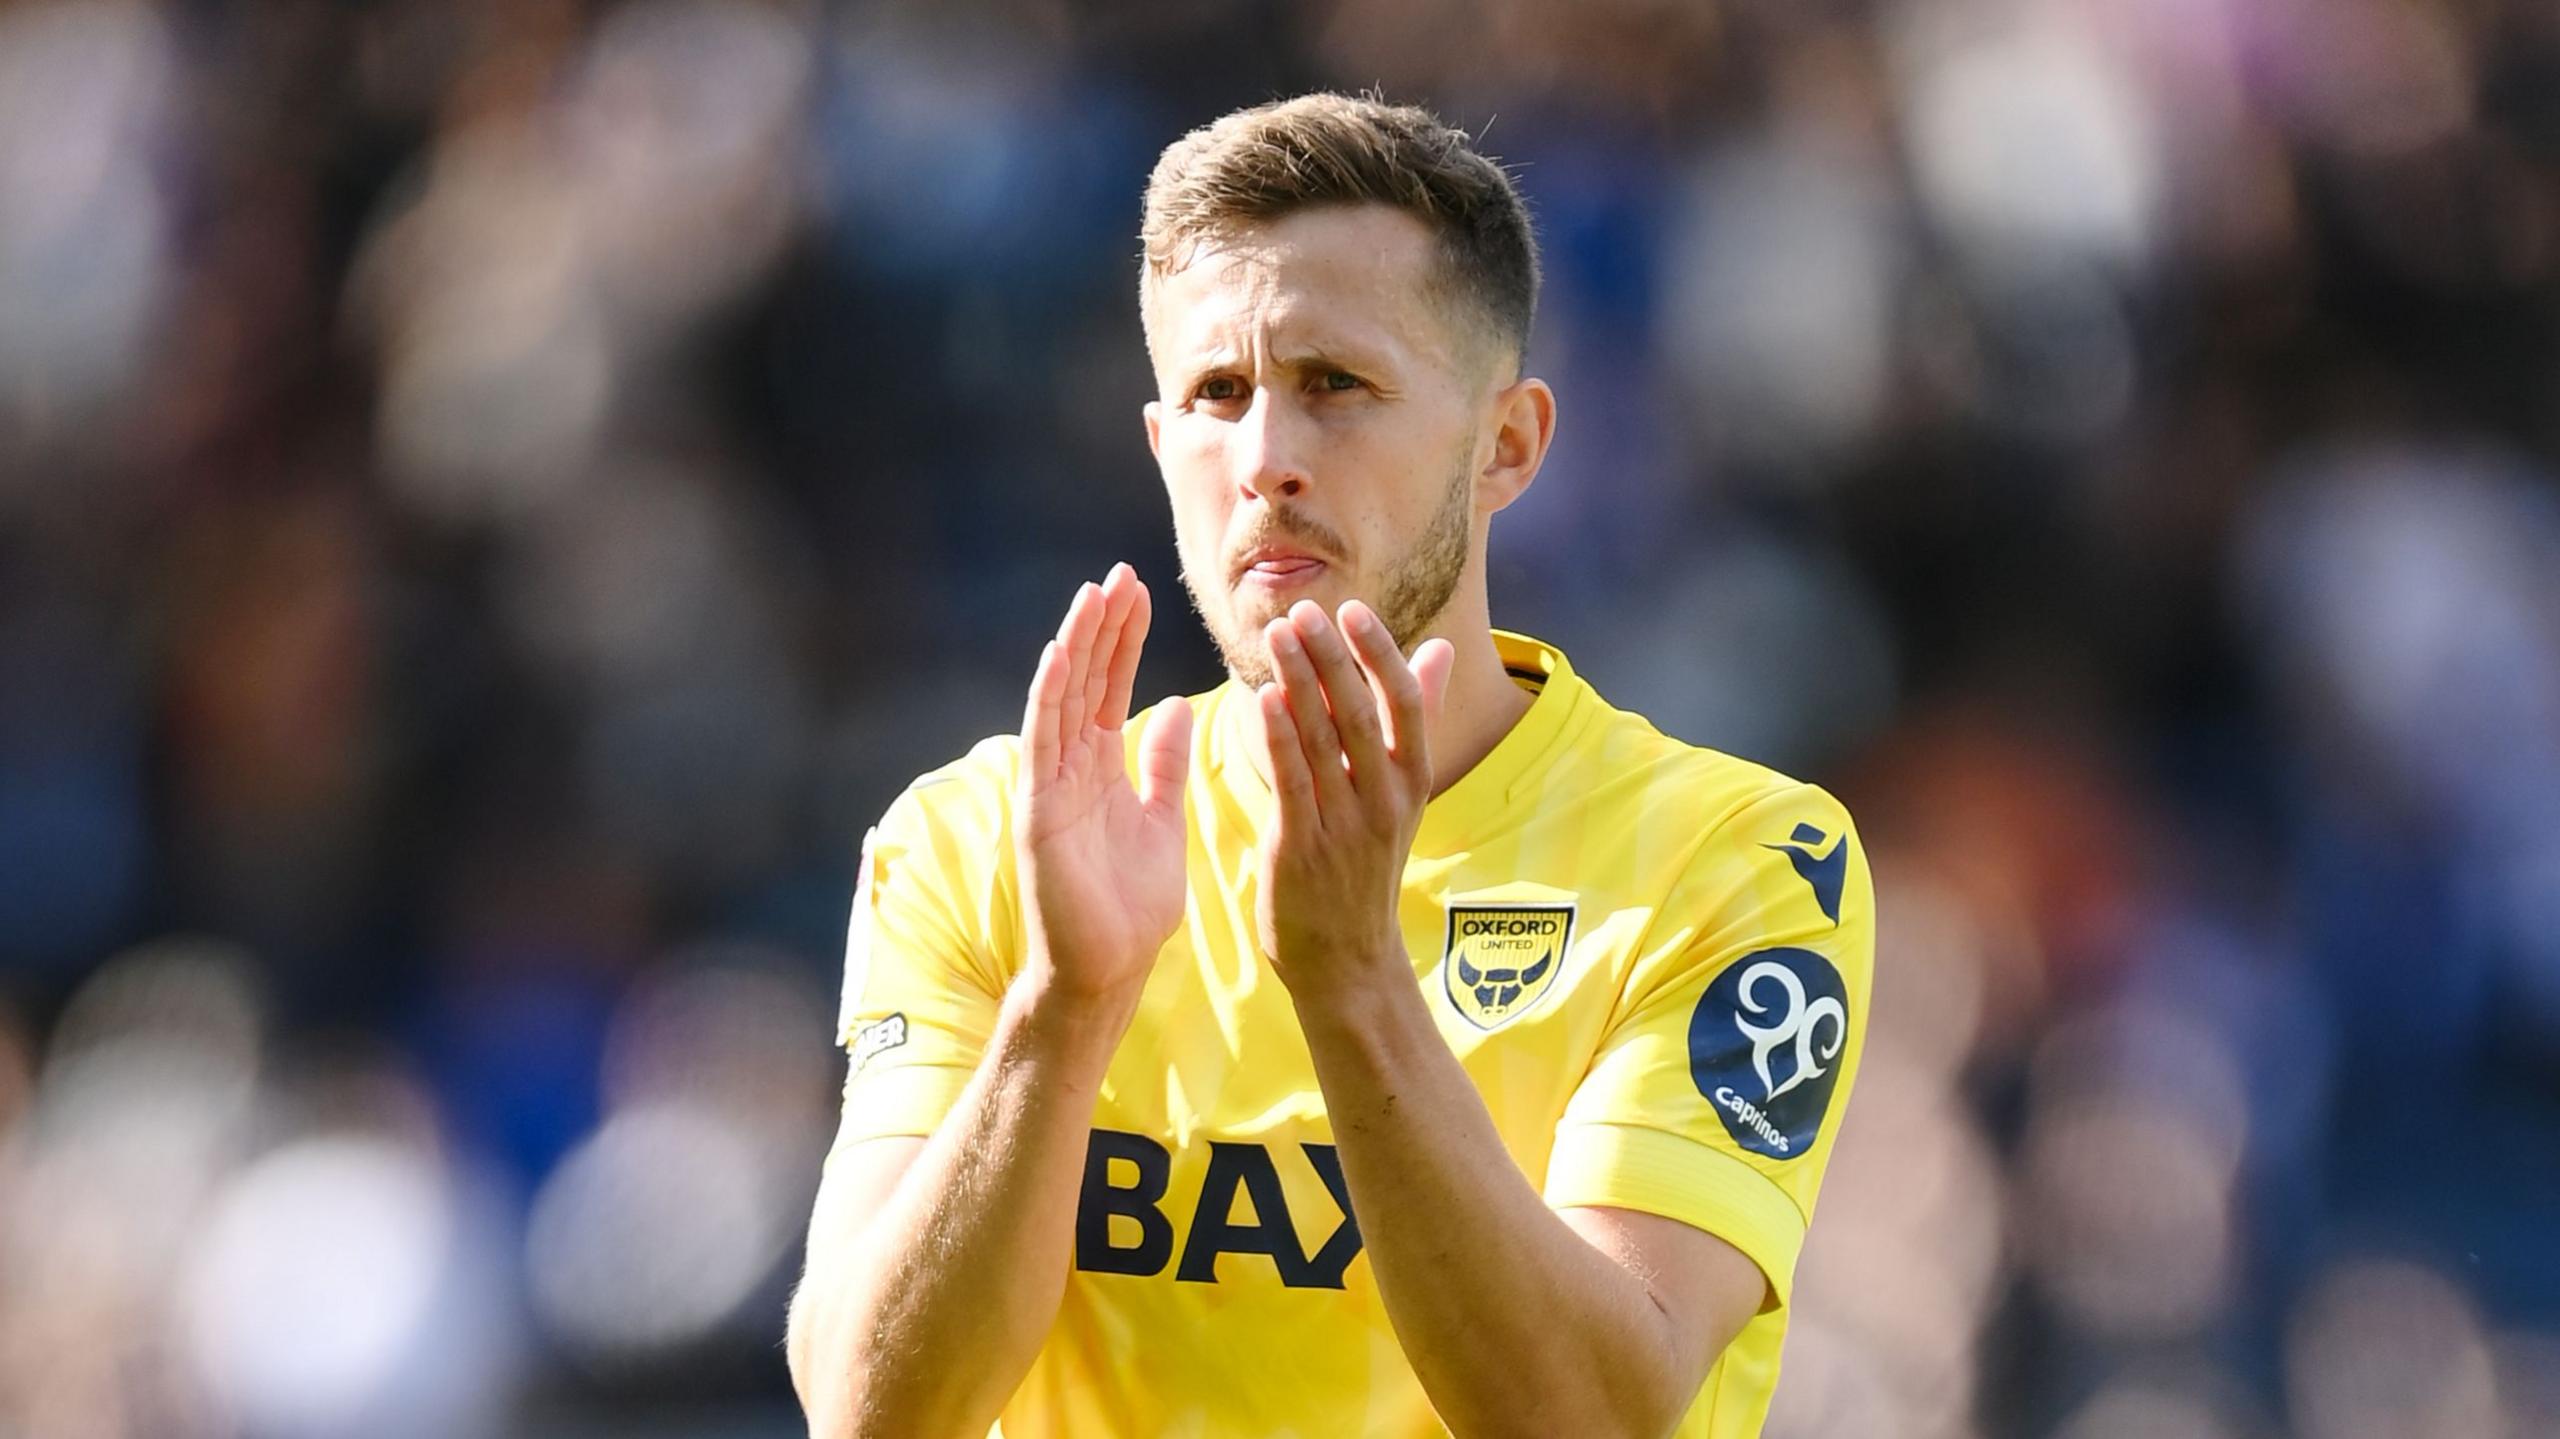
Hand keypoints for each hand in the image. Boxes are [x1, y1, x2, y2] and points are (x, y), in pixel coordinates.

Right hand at [1016, 564, 1193, 1003]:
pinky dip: (1048, 696)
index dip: (1123, 641)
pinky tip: (1060, 654)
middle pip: (1083, 683)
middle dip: (1100, 629)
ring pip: (1060, 701)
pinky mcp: (1037, 811)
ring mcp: (1050, 787)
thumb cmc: (1131, 907)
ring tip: (1094, 595)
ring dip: (1075, 647)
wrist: (1108, 971)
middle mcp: (1069, 769)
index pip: (1110, 690)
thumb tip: (1174, 708)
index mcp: (1100, 770)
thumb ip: (1162, 765)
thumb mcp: (1162, 821)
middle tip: (1119, 574)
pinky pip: (1041, 744)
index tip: (1140, 593)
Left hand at [1253, 599, 1453, 1001]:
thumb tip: (1443, 649)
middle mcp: (1385, 801)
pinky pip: (1293, 782)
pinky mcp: (1302, 849)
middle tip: (1303, 610)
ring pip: (1325, 741)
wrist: (1346, 961)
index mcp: (1411, 784)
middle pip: (1363, 714)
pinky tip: (1263, 698)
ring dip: (1299, 683)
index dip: (1381, 654)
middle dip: (1333, 658)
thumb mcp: (1402, 797)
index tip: (1353, 611)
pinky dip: (1280, 736)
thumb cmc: (1365, 868)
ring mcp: (1345, 827)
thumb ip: (1416, 720)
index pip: (1406, 704)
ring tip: (1276, 635)